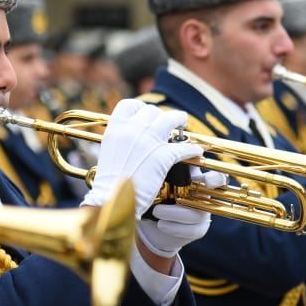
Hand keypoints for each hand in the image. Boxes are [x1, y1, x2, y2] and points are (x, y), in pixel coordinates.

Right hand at [81, 99, 202, 219]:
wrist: (112, 201)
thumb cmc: (109, 184)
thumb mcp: (109, 154)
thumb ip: (121, 141)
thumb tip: (132, 137)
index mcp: (115, 128)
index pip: (129, 105)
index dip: (140, 108)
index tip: (146, 114)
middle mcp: (132, 130)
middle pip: (152, 111)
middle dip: (161, 116)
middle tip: (167, 123)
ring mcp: (148, 141)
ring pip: (170, 120)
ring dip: (179, 120)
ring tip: (184, 124)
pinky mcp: (162, 157)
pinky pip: (183, 148)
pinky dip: (192, 150)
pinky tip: (196, 152)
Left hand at [137, 169, 223, 257]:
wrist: (151, 223)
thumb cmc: (156, 195)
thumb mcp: (160, 180)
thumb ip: (167, 169)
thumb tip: (164, 153)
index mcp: (196, 179)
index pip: (216, 177)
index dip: (215, 179)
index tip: (206, 181)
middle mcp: (204, 195)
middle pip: (214, 194)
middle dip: (200, 199)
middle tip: (181, 195)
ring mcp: (203, 213)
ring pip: (196, 214)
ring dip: (173, 213)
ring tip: (156, 211)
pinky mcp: (198, 229)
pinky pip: (191, 230)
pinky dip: (173, 227)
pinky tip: (161, 224)